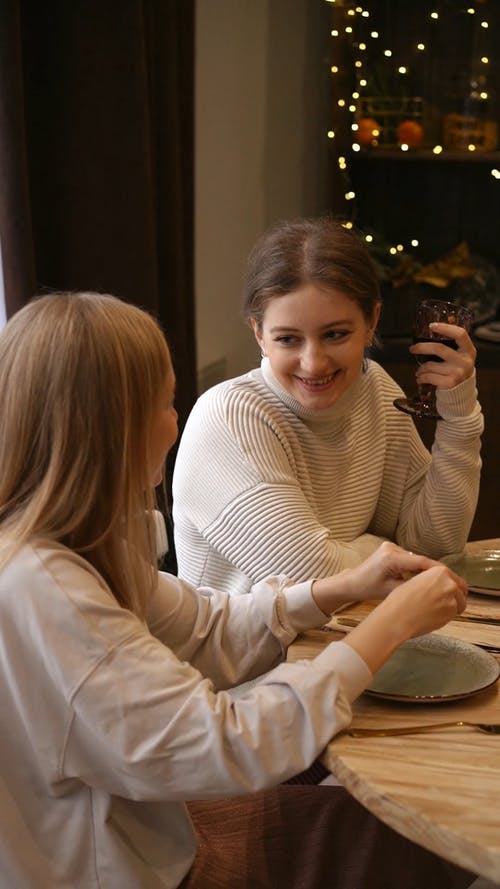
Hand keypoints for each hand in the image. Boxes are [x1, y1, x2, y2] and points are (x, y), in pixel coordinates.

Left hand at [311, 541, 444, 612]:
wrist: (353, 581)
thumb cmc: (369, 588)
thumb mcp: (392, 591)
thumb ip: (412, 587)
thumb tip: (434, 589)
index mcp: (391, 557)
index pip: (420, 562)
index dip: (438, 570)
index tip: (452, 578)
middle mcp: (392, 547)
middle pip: (420, 559)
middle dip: (436, 571)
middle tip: (453, 581)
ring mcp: (391, 546)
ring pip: (416, 559)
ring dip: (428, 569)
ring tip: (443, 581)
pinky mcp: (391, 549)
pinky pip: (410, 558)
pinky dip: (418, 567)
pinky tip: (428, 578)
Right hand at [342, 561, 466, 673]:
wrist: (397, 617)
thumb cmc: (400, 599)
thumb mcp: (416, 581)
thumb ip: (432, 582)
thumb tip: (440, 587)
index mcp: (440, 571)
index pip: (455, 578)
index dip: (453, 586)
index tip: (450, 592)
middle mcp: (449, 583)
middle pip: (461, 591)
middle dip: (456, 597)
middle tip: (445, 603)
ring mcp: (452, 599)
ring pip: (459, 604)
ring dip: (451, 607)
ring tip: (434, 611)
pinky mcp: (451, 614)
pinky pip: (453, 615)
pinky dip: (445, 616)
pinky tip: (432, 617)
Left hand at [410, 321, 475, 389]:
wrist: (462, 390)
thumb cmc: (456, 368)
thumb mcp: (459, 354)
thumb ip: (451, 343)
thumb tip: (432, 327)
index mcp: (468, 350)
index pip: (460, 334)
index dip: (445, 328)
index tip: (431, 326)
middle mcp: (464, 361)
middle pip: (439, 348)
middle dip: (421, 347)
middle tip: (412, 349)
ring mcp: (458, 373)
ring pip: (430, 365)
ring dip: (420, 368)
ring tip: (420, 370)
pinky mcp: (450, 383)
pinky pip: (428, 377)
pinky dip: (421, 377)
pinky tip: (420, 378)